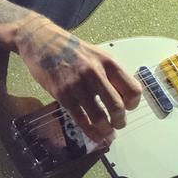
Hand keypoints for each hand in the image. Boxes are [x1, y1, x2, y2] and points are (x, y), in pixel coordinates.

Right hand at [12, 15, 141, 144]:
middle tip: (118, 125)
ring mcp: (78, 84)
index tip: (128, 108)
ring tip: (108, 134)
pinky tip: (95, 136)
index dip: (133, 104)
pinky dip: (90, 131)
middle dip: (120, 121)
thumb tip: (123, 98)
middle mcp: (95, 73)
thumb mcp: (98, 56)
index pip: (132, 89)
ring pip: (99, 116)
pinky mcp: (63, 94)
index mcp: (109, 62)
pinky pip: (80, 118)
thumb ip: (111, 74)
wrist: (44, 42)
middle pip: (118, 106)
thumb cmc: (73, 50)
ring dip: (106, 130)